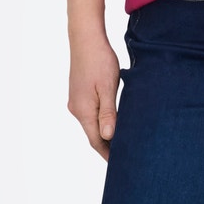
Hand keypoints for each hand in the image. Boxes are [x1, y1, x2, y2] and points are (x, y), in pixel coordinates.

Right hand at [67, 30, 121, 161]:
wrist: (85, 38)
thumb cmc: (99, 60)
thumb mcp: (107, 87)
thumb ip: (108, 113)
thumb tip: (108, 137)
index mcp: (83, 110)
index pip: (96, 141)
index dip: (108, 154)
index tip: (121, 165)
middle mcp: (76, 109)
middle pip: (93, 135)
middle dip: (108, 147)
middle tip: (127, 156)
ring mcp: (76, 102)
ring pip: (92, 124)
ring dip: (106, 134)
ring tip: (123, 141)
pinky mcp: (79, 94)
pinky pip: (91, 114)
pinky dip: (102, 122)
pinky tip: (113, 122)